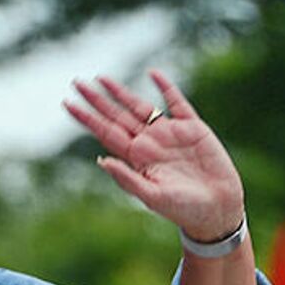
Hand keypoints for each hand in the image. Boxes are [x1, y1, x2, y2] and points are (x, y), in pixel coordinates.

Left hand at [64, 70, 244, 241]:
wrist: (217, 209)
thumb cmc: (182, 208)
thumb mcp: (152, 195)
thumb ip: (127, 179)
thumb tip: (100, 160)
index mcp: (136, 157)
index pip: (105, 132)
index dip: (87, 118)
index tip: (67, 103)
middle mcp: (149, 141)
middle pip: (117, 115)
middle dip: (97, 100)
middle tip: (76, 83)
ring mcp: (169, 133)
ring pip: (140, 106)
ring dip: (121, 92)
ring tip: (101, 78)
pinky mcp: (193, 128)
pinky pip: (177, 102)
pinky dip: (166, 87)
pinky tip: (153, 74)